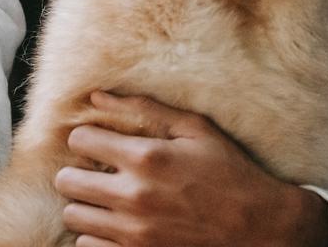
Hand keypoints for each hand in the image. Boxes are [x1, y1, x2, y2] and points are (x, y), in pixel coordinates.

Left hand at [53, 91, 327, 246]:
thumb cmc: (230, 172)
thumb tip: (98, 95)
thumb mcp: (195, 129)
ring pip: (73, 216)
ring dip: (85, 204)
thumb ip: (144, 108)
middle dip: (78, 171)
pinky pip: (87, 246)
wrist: (260, 226)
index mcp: (146, 157)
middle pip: (67, 180)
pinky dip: (95, 235)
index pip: (80, 139)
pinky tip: (115, 223)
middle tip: (97, 170)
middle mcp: (134, 196)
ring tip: (105, 198)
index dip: (87, 137)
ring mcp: (133, 232)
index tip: (99, 142)